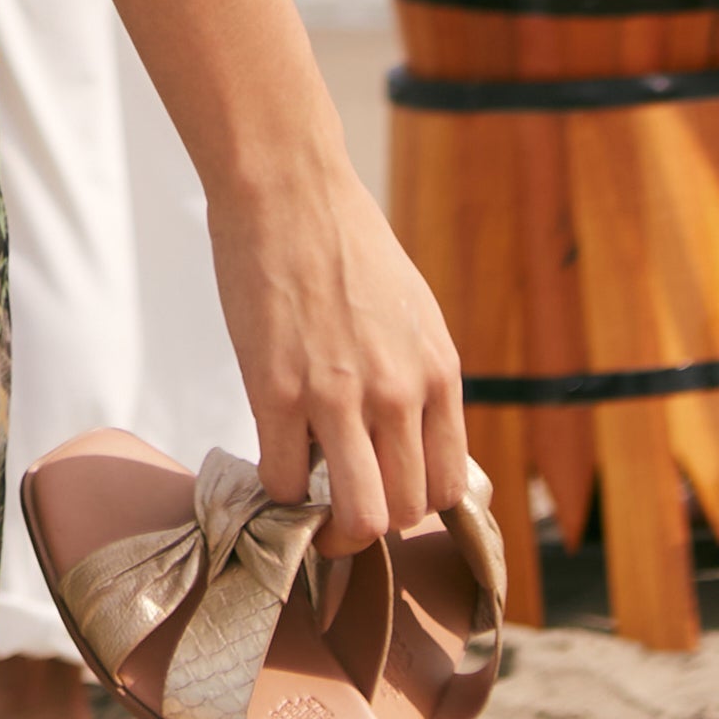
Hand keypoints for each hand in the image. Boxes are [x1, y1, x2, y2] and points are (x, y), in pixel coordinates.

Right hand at [209, 148, 468, 553]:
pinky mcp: (277, 390)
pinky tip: (270, 465)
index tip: (383, 493)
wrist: (288, 187)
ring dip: (329, 530)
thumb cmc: (344, 241)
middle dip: (370, 523)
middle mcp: (400, 394)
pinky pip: (285, 480)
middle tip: (338, 506)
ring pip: (357, 518)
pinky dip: (278, 491)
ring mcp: (339, 396)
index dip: (413, 507)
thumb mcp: (413, 312)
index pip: (447, 489)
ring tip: (307, 509)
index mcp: (439, 374)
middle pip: (404, 512)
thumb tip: (409, 441)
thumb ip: (419, 377)